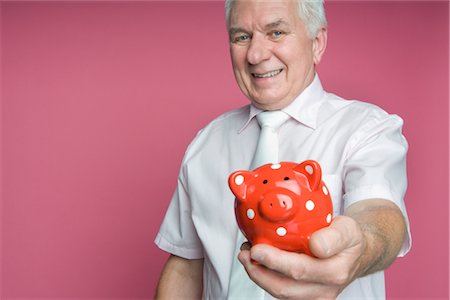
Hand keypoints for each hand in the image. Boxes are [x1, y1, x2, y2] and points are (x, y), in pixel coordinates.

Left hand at [238, 216, 367, 299]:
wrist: (355, 254)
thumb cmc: (348, 240)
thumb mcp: (347, 228)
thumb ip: (334, 236)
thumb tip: (316, 244)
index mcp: (335, 271)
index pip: (300, 270)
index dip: (274, 261)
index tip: (257, 249)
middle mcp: (325, 289)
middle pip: (285, 287)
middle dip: (258, 270)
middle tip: (245, 252)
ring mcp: (316, 297)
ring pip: (281, 293)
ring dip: (259, 275)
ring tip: (247, 256)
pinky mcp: (307, 298)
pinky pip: (282, 293)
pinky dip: (266, 278)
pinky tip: (258, 263)